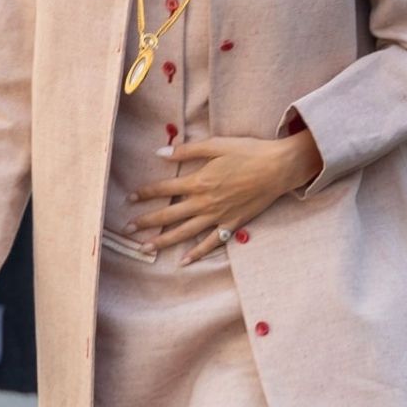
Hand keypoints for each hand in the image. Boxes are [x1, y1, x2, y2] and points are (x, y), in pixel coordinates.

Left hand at [124, 131, 322, 265]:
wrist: (279, 168)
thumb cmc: (248, 152)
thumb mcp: (216, 145)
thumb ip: (187, 151)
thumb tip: (160, 153)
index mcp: (199, 181)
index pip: (164, 189)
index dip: (145, 193)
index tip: (128, 198)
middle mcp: (205, 202)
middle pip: (169, 214)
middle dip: (146, 221)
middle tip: (127, 229)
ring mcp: (218, 216)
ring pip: (185, 232)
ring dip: (163, 241)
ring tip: (144, 248)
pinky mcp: (232, 224)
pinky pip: (211, 242)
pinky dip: (197, 253)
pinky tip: (183, 261)